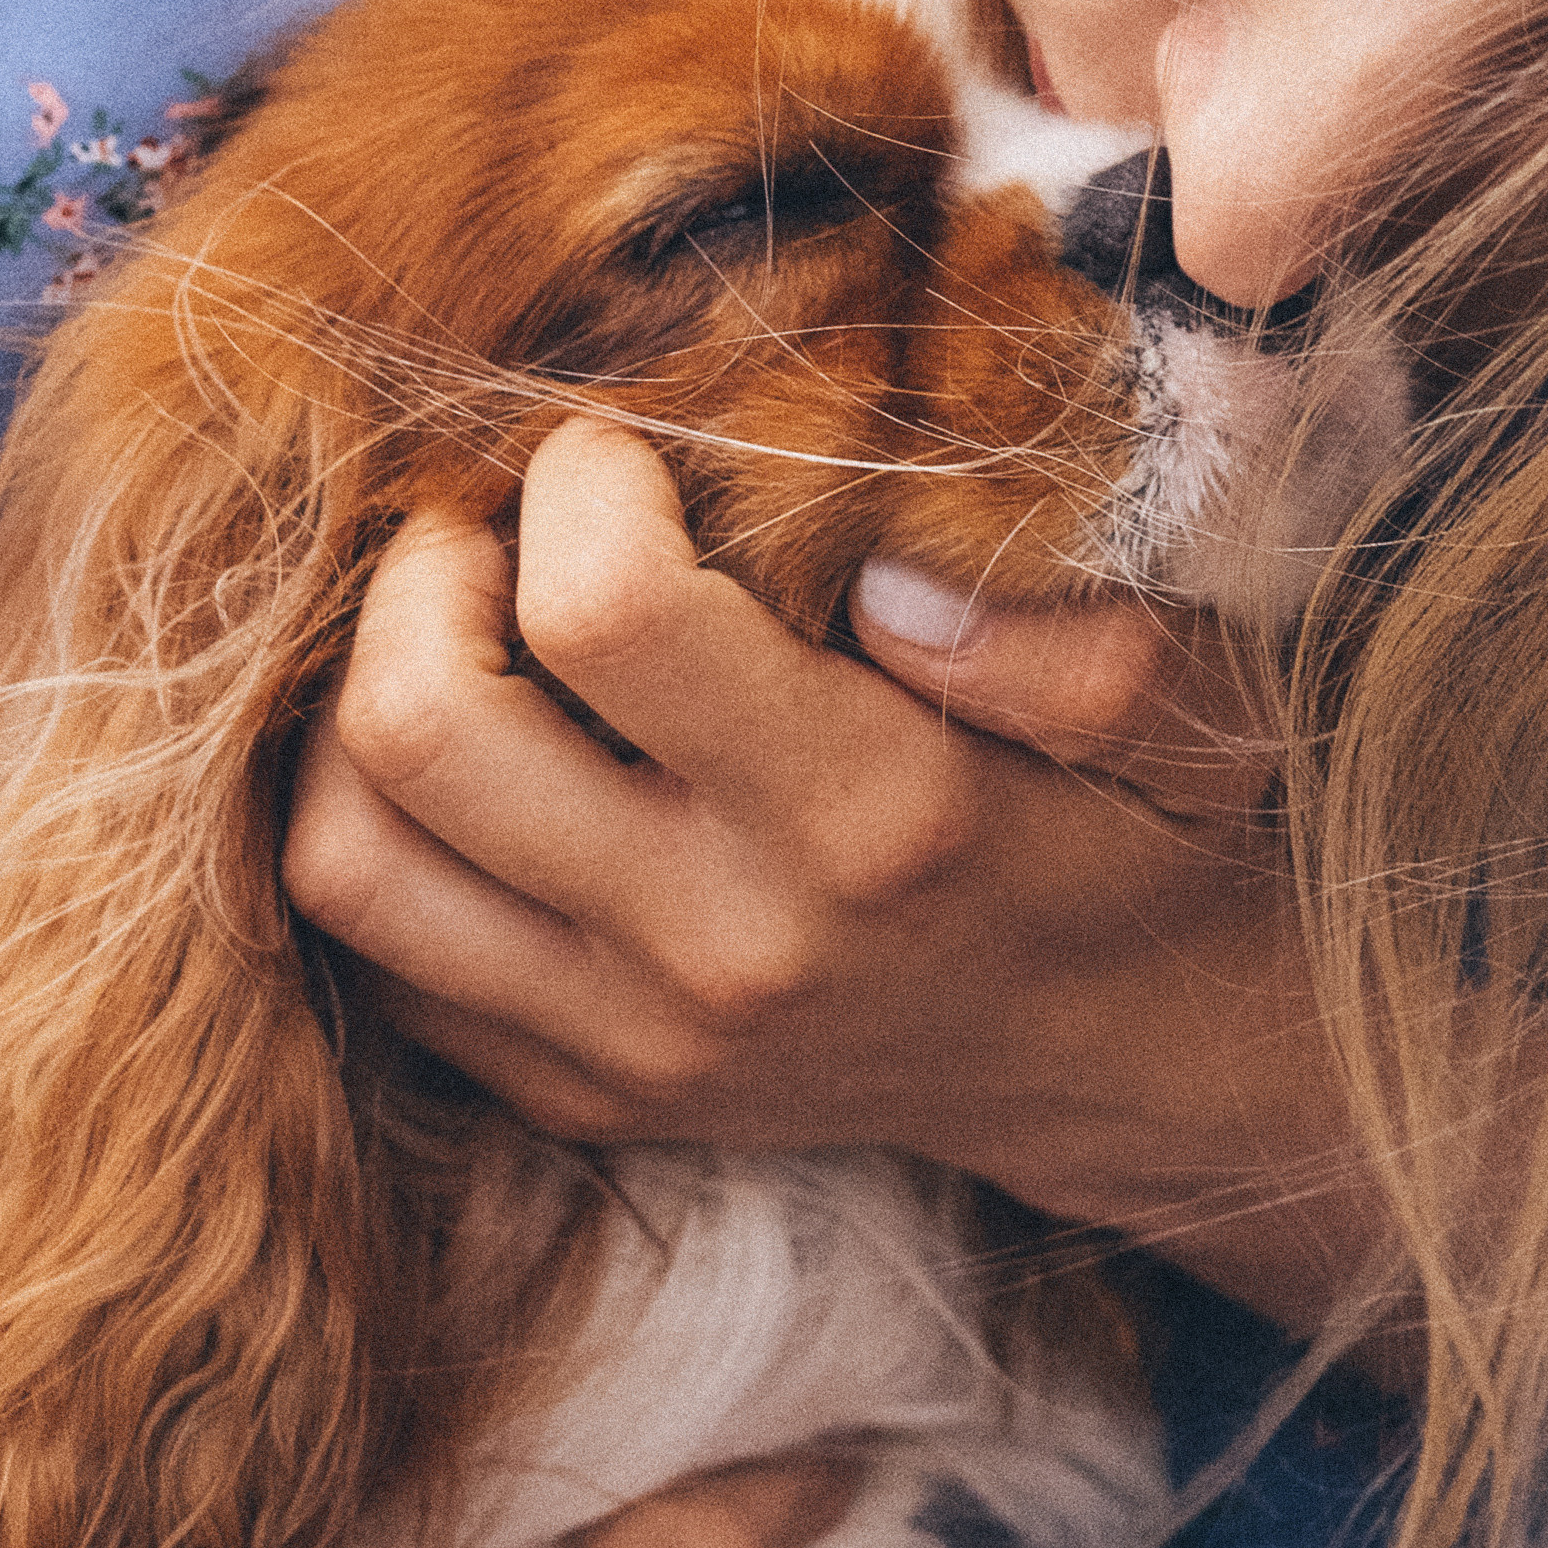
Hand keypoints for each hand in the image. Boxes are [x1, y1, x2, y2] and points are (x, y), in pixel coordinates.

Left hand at [283, 420, 1377, 1328]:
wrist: (1146, 1075)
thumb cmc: (1159, 847)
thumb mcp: (1193, 711)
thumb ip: (1073, 639)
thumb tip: (882, 576)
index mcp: (873, 820)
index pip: (607, 615)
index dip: (578, 482)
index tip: (618, 450)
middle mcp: (724, 947)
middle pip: (423, 731)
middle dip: (424, 575)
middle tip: (499, 529)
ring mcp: (637, 1044)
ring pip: (353, 861)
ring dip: (358, 712)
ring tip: (453, 635)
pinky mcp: (588, 1096)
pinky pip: (385, 964)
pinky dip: (385, 838)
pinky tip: (474, 763)